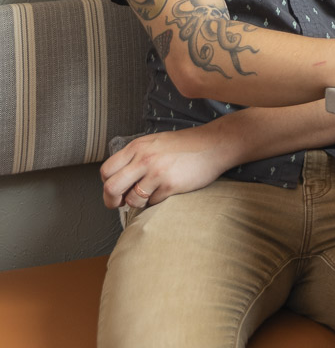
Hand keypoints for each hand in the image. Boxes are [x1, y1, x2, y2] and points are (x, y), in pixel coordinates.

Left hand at [99, 127, 236, 209]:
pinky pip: (152, 203)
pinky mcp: (170, 185)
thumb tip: (119, 179)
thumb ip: (136, 156)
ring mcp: (157, 172)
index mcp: (137, 147)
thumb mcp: (155, 142)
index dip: (107, 184)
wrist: (214, 144)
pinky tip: (167, 190)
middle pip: (111, 188)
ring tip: (151, 194)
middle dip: (112, 201)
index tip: (115, 190)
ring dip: (138, 202)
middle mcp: (144, 158)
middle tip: (119, 204)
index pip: (106, 171)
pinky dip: (157, 201)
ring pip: (132, 200)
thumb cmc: (185, 145)